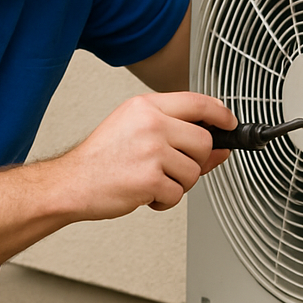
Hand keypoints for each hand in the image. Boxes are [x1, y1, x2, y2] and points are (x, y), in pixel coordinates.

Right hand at [59, 92, 234, 218]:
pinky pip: (178, 193)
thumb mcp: (136, 130)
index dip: (221, 114)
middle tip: (173, 167)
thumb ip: (178, 133)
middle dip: (195, 161)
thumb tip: (221, 147)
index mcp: (146, 106)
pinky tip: (146, 193)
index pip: (198, 102)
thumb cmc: (103, 158)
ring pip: (194, 171)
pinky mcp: (149, 179)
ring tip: (152, 179)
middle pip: (204, 141)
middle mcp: (151, 123)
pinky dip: (165, 200)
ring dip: (178, 183)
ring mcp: (151, 150)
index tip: (229, 123)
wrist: (73, 182)